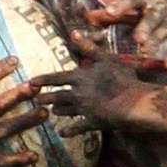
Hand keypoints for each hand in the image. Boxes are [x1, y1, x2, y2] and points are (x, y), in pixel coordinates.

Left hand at [31, 58, 155, 134]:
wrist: (134, 102)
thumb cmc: (122, 78)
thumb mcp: (106, 58)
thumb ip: (88, 47)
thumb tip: (73, 33)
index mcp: (80, 77)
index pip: (56, 77)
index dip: (43, 80)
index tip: (31, 82)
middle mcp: (77, 93)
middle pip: (57, 96)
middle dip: (46, 98)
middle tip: (37, 99)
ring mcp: (84, 109)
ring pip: (65, 111)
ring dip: (57, 111)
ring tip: (51, 112)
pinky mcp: (91, 122)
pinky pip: (76, 128)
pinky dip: (68, 131)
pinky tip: (62, 133)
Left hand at [82, 0, 166, 74]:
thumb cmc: (157, 15)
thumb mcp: (137, 12)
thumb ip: (114, 14)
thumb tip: (87, 17)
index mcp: (146, 2)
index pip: (132, 0)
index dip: (120, 5)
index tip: (108, 12)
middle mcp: (162, 9)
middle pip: (152, 15)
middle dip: (144, 25)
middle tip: (135, 37)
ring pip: (166, 31)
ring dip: (156, 40)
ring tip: (145, 51)